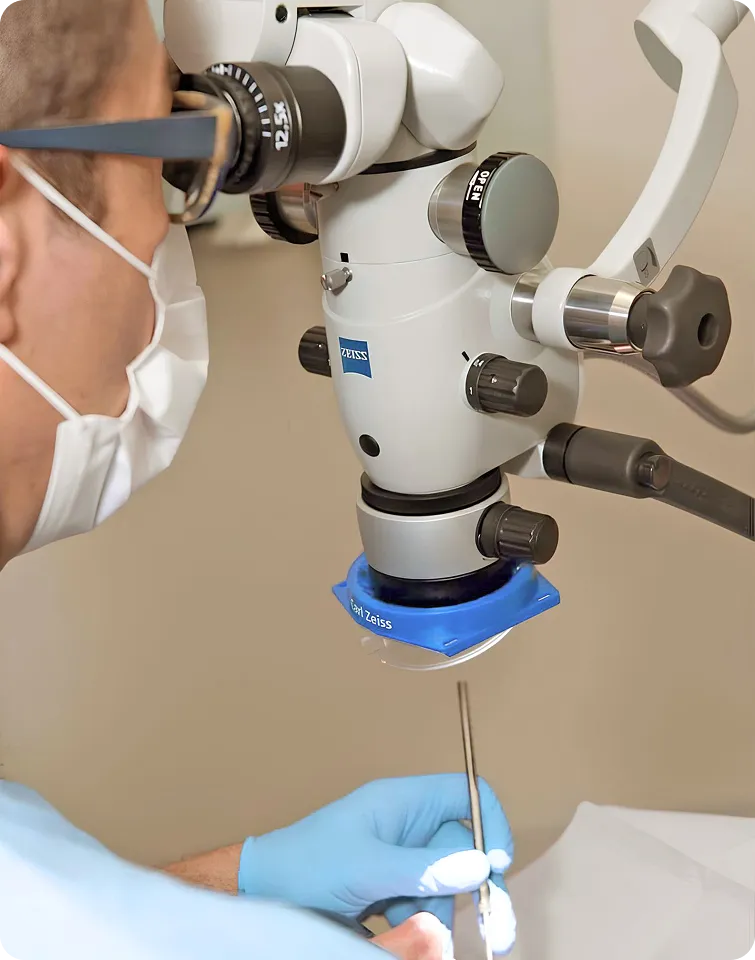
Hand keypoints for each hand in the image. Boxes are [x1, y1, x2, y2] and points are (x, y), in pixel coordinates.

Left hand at [238, 775, 515, 953]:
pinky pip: (422, 905)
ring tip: (405, 925)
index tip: (498, 865)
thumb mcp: (367, 867)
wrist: (263, 893)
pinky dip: (416, 924)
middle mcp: (407, 825)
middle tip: (498, 933)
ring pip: (445, 885)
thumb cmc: (306, 865)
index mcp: (403, 801)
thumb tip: (483, 865)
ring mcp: (399, 858)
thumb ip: (424, 867)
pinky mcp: (390, 888)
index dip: (489, 822)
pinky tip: (389, 930)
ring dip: (437, 913)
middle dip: (478, 889)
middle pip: (465, 849)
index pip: (466, 794)